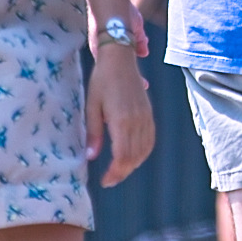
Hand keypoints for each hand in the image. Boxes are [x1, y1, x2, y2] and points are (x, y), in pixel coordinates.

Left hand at [85, 47, 155, 187]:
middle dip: (123, 172)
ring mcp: (146, 117)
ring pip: (144, 150)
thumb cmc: (102, 80)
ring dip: (133, 164)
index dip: (115, 172)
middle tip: (110, 180)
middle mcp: (137, 121)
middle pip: (134, 157)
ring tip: (120, 170)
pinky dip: (143, 152)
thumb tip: (91, 157)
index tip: (105, 181)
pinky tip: (133, 156)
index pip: (122, 156)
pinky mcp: (149, 113)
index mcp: (122, 120)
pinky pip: (150, 139)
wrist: (120, 59)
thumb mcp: (92, 106)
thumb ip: (93, 133)